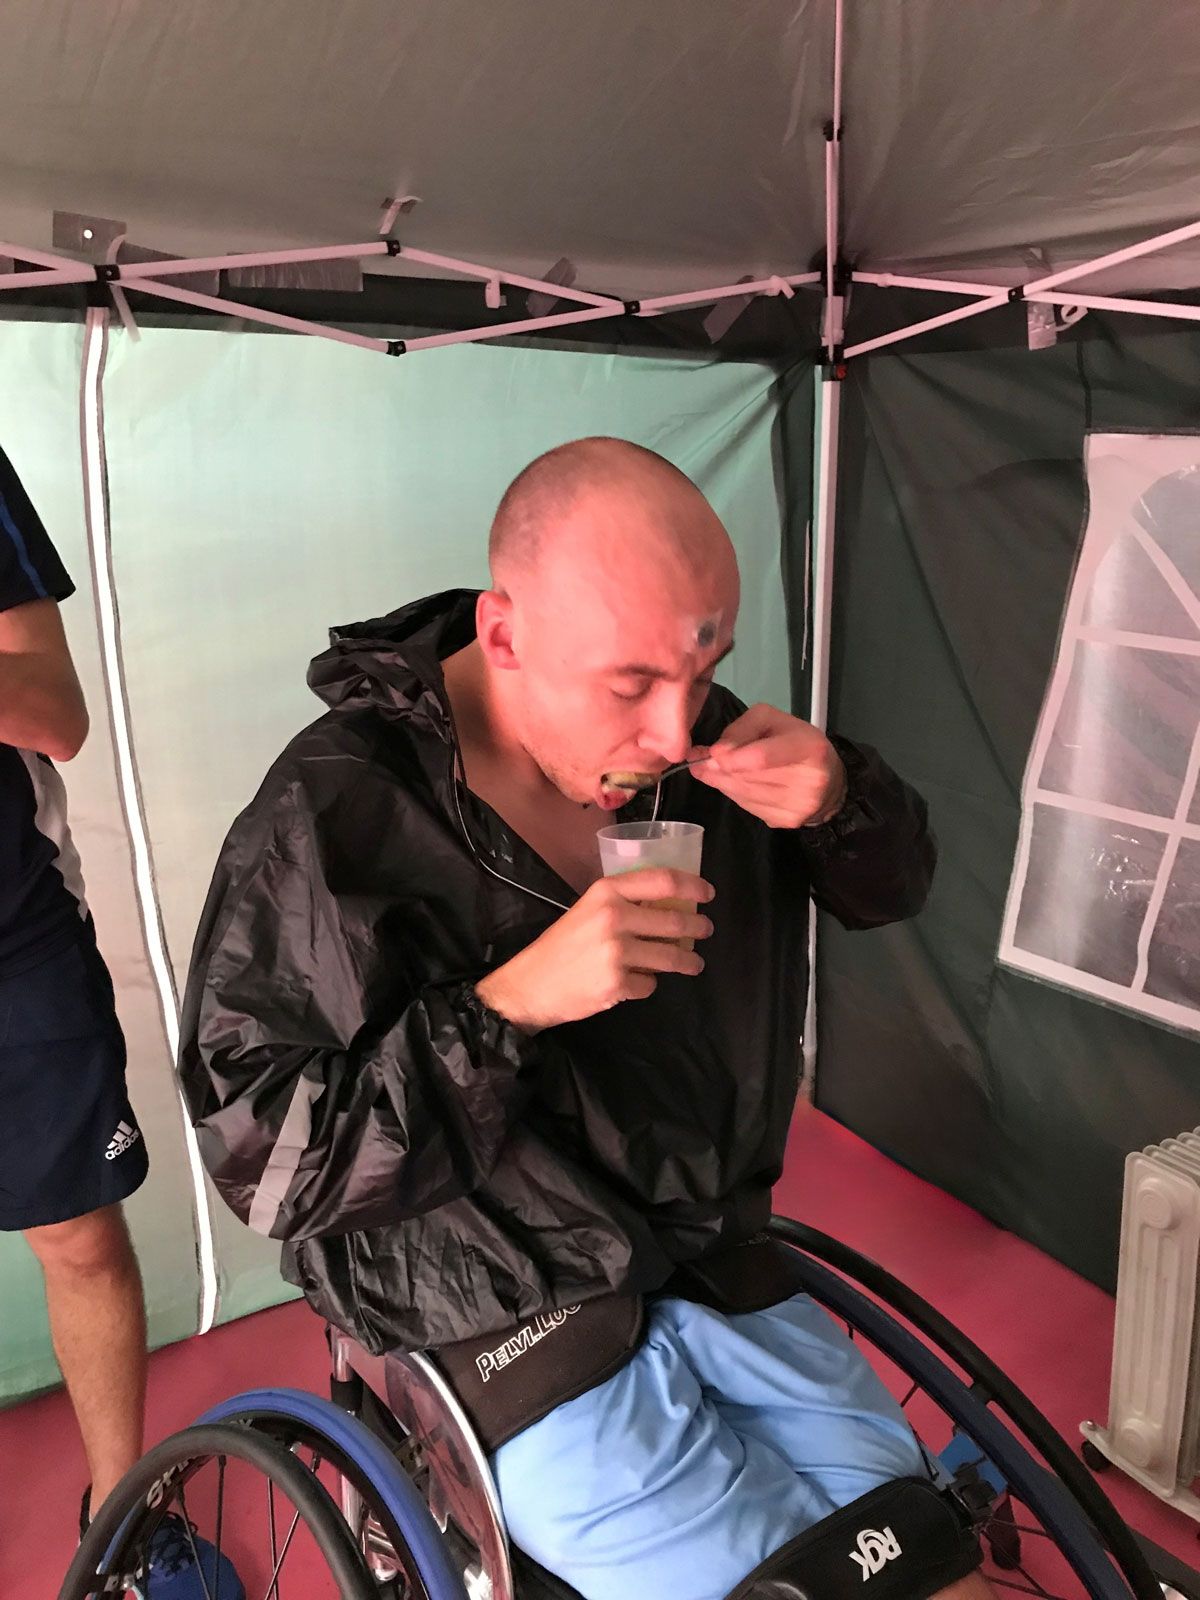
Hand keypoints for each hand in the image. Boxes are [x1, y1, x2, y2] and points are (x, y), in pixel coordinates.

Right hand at [476, 869, 713, 1030]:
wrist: (531, 984)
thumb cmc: (561, 944)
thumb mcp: (588, 909)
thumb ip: (623, 902)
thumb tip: (668, 903)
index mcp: (606, 892)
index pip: (663, 881)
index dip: (693, 886)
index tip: (708, 893)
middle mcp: (614, 917)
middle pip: (675, 921)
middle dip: (699, 927)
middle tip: (705, 930)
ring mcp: (616, 953)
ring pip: (671, 957)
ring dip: (687, 962)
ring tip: (692, 964)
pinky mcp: (617, 984)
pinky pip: (650, 984)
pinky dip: (647, 984)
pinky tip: (634, 982)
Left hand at [692, 704, 845, 827]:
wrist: (830, 781)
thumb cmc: (798, 741)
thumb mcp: (773, 720)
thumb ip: (742, 728)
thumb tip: (713, 753)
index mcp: (809, 749)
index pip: (761, 758)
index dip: (731, 758)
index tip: (711, 753)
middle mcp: (808, 782)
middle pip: (747, 777)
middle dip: (718, 768)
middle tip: (700, 760)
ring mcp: (798, 807)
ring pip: (743, 795)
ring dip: (722, 782)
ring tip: (713, 769)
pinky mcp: (787, 822)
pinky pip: (747, 807)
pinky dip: (735, 794)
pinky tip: (735, 783)